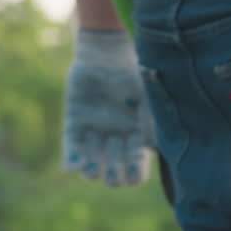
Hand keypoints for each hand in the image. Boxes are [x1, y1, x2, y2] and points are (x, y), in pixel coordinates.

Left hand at [62, 28, 154, 186]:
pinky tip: (76, 166)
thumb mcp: (151, 100)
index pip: (136, 166)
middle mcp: (116, 138)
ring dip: (94, 171)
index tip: (133, 178)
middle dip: (114, 176)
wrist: (108, 52)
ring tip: (94, 170)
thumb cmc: (136, 73)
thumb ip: (155, 125)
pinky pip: (71, 147)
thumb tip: (158, 153)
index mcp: (138, 135)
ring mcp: (95, 132)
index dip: (134, 175)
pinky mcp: (75, 123)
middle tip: (114, 173)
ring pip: (92, 163)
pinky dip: (73, 160)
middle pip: (114, 170)